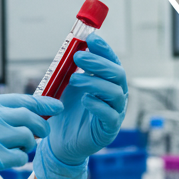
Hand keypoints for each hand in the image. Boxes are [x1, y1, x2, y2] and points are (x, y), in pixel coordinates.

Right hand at [0, 93, 62, 178]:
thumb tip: (22, 115)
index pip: (17, 99)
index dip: (41, 103)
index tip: (56, 106)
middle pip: (26, 116)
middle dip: (40, 125)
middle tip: (41, 134)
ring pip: (26, 136)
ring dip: (27, 145)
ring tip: (17, 150)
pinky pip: (19, 157)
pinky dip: (18, 160)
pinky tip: (9, 161)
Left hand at [33, 36, 128, 178]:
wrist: (60, 140)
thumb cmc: (66, 110)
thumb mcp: (67, 85)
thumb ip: (72, 68)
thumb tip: (73, 45)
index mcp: (108, 82)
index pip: (112, 61)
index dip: (105, 49)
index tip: (92, 38)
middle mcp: (116, 95)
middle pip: (118, 74)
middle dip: (99, 63)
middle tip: (78, 57)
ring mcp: (115, 112)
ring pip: (115, 93)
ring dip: (95, 82)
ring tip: (74, 78)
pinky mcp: (109, 129)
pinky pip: (110, 115)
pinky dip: (98, 105)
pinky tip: (85, 100)